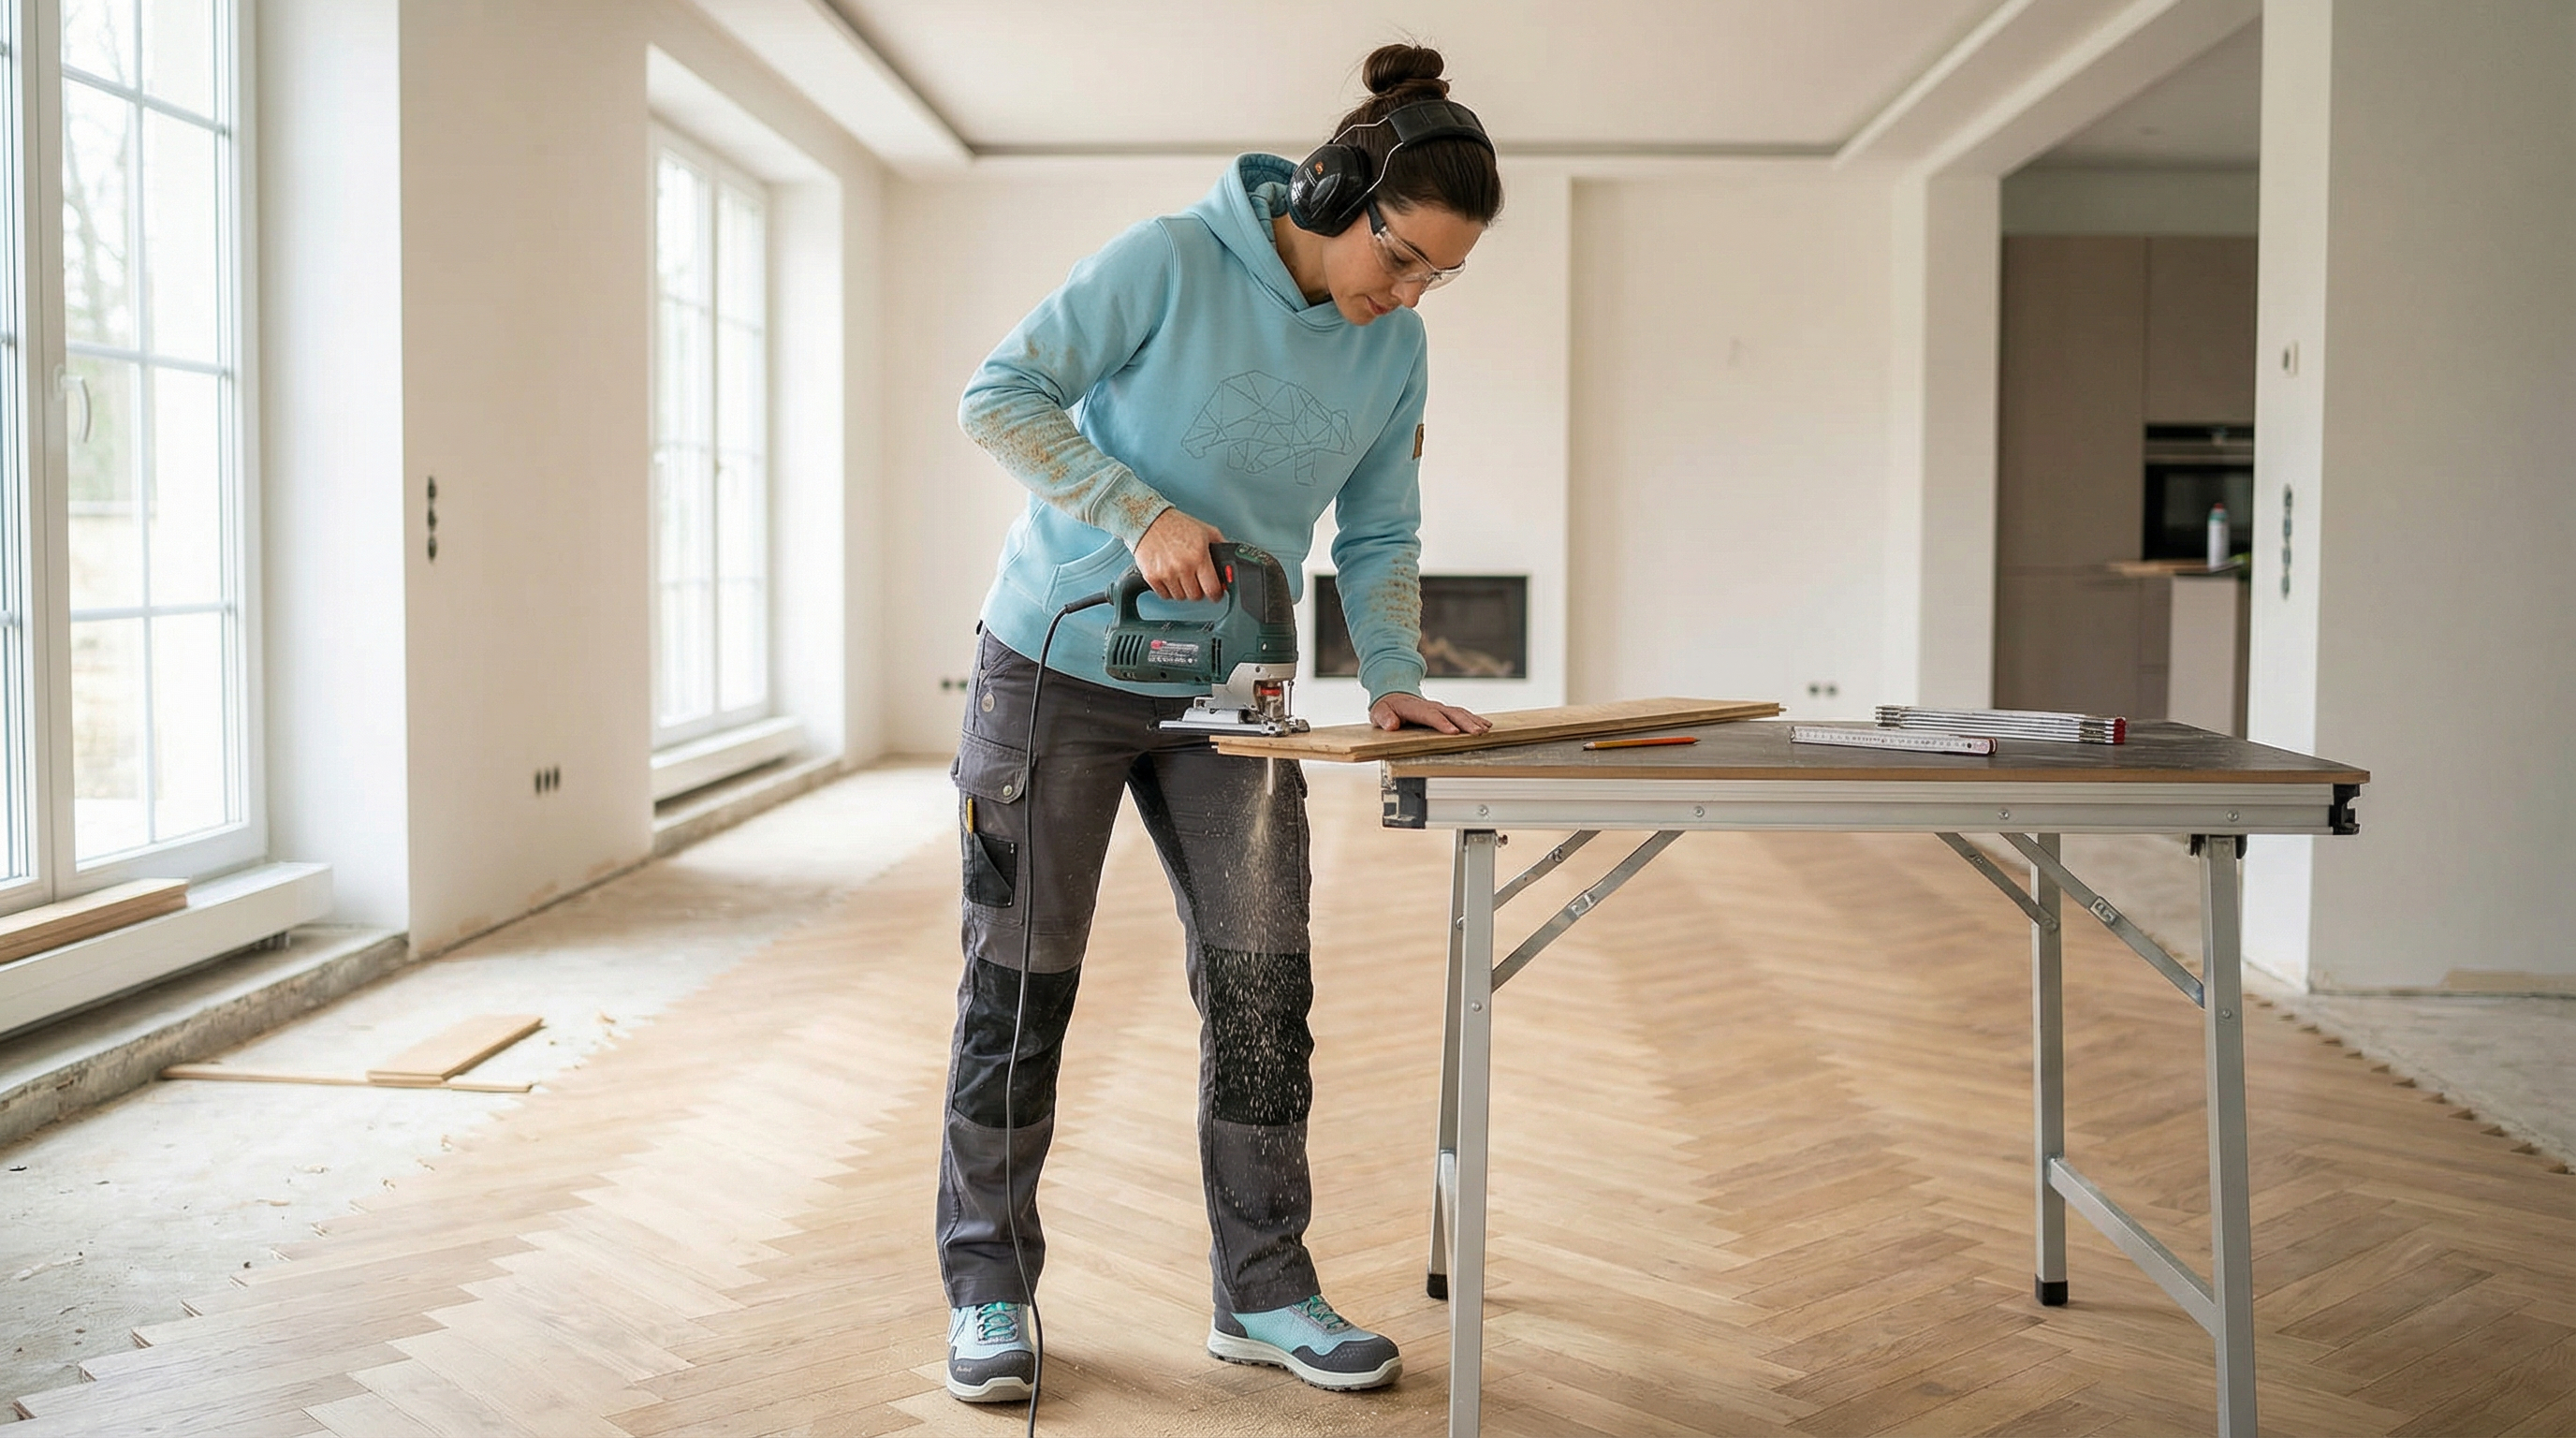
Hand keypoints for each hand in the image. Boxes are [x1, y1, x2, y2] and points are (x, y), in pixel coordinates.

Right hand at [1135, 508, 1226, 600]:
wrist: (1148, 520)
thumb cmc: (1176, 524)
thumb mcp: (1206, 531)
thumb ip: (1221, 546)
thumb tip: (1232, 562)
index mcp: (1199, 555)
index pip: (1212, 589)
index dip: (1216, 593)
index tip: (1215, 592)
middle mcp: (1183, 566)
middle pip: (1196, 596)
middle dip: (1199, 590)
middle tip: (1196, 579)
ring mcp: (1167, 573)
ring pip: (1181, 597)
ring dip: (1183, 590)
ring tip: (1181, 574)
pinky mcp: (1152, 577)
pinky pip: (1165, 595)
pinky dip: (1168, 590)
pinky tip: (1169, 576)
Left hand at [1370, 693, 1492, 734]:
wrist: (1393, 695)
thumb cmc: (1386, 707)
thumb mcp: (1379, 713)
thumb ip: (1385, 718)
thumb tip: (1391, 725)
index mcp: (1414, 708)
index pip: (1430, 715)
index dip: (1443, 724)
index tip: (1454, 732)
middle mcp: (1430, 706)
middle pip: (1450, 713)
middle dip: (1465, 723)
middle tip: (1477, 733)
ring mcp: (1439, 707)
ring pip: (1459, 712)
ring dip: (1473, 721)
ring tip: (1485, 730)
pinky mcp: (1444, 711)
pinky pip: (1461, 713)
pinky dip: (1474, 719)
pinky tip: (1486, 725)